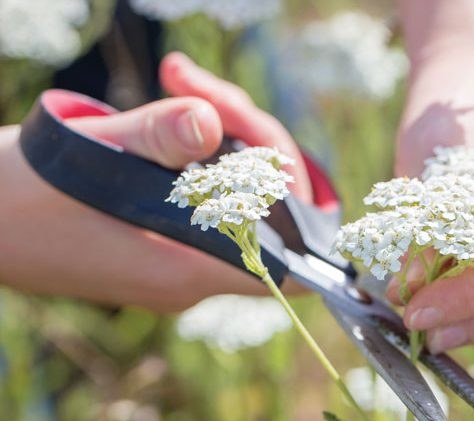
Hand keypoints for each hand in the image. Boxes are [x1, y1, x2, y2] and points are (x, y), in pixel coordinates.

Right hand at [0, 52, 309, 311]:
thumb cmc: (18, 193)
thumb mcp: (87, 155)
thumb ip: (155, 139)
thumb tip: (209, 124)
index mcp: (183, 270)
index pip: (285, 261)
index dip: (293, 205)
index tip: (261, 142)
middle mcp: (189, 280)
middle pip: (262, 212)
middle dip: (244, 135)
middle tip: (188, 82)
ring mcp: (176, 270)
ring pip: (235, 202)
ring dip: (221, 138)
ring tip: (177, 83)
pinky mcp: (160, 253)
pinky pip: (207, 207)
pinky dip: (200, 160)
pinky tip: (168, 121)